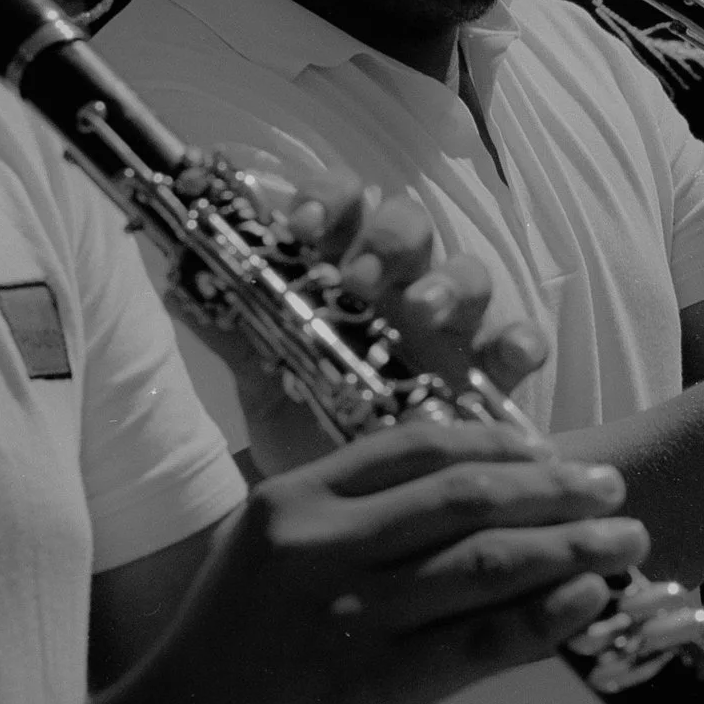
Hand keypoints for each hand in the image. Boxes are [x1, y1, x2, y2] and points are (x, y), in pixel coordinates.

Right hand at [114, 420, 645, 703]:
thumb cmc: (219, 656)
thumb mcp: (261, 559)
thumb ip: (340, 526)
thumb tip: (451, 507)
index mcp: (292, 501)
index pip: (414, 445)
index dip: (496, 442)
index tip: (548, 453)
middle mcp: (321, 545)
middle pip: (465, 494)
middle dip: (554, 488)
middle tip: (612, 490)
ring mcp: (349, 617)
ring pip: (488, 562)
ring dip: (573, 546)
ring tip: (627, 541)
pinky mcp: (375, 689)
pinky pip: (484, 641)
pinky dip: (549, 615)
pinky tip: (592, 600)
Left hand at [175, 166, 547, 476]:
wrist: (344, 505)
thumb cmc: (307, 423)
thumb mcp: (264, 382)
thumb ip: (234, 334)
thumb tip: (183, 287)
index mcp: (340, 269)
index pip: (341, 201)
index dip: (326, 197)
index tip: (301, 228)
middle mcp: (398, 286)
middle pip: (409, 224)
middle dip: (388, 239)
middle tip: (361, 280)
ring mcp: (450, 327)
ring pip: (469, 273)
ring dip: (448, 284)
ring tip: (420, 316)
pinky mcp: (490, 373)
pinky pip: (520, 340)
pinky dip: (519, 340)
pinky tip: (505, 358)